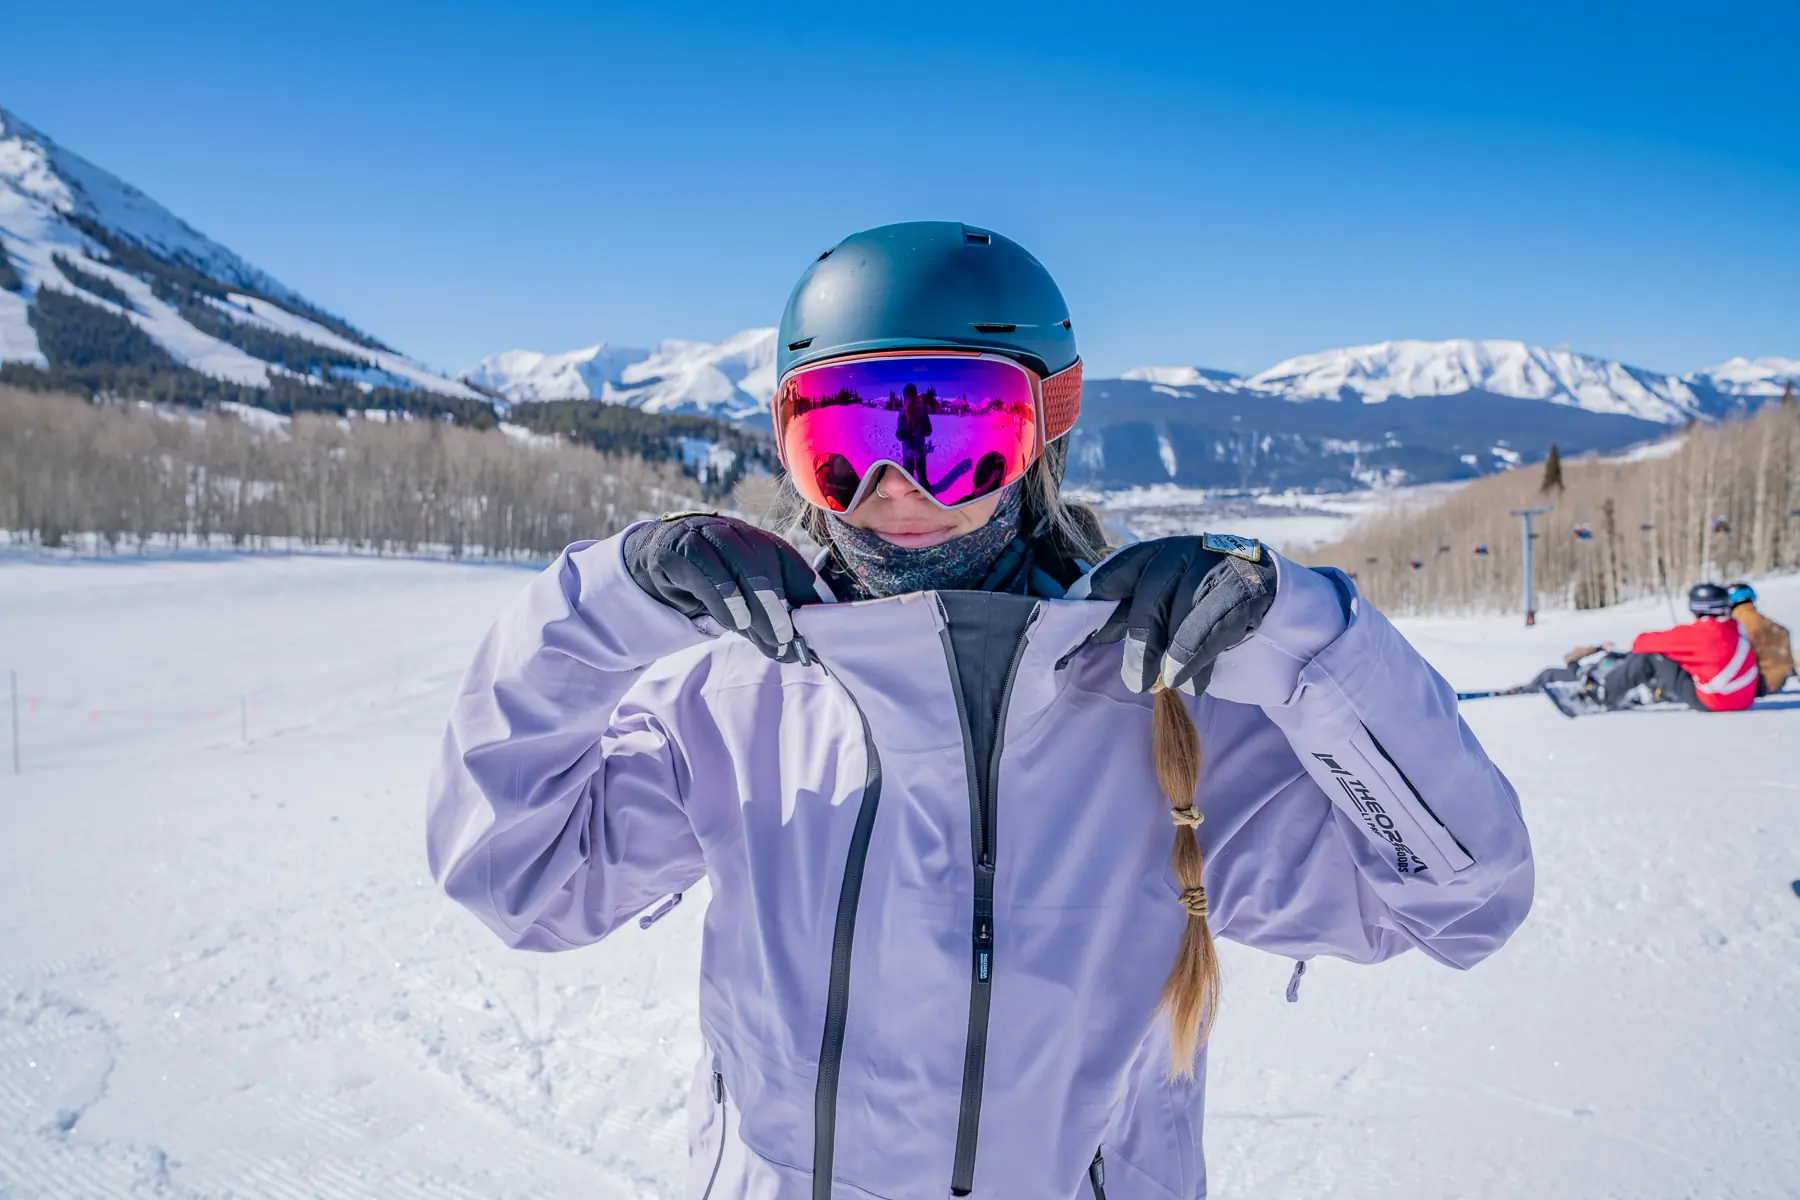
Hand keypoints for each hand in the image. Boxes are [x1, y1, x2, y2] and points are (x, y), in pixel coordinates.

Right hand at [624, 514, 822, 661]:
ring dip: (756, 604)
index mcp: (763, 543)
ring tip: (767, 637)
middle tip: (786, 640)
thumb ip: (773, 617)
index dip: (808, 596)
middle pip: (766, 564)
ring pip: (738, 565)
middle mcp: (739, 534)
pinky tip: (732, 622)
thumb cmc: (711, 584)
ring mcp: (708, 535)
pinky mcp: (680, 547)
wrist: (657, 561)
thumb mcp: (746, 601)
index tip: (817, 629)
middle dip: (779, 605)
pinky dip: (723, 597)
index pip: (792, 566)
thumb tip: (803, 647)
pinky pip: (704, 570)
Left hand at [1080, 534, 1277, 694]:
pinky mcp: (1247, 586)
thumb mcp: (1167, 600)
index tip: (1080, 624)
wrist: (1271, 593)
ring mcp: (1219, 564)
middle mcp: (1186, 550)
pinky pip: (1212, 626)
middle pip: (1150, 597)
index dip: (1095, 595)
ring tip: (1165, 683)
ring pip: (1182, 612)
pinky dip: (1195, 658)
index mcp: (1158, 552)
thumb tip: (1096, 633)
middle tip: (1134, 681)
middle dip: (1139, 644)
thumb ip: (1133, 611)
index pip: (1119, 569)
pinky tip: (1190, 682)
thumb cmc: (1204, 603)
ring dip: (1169, 657)